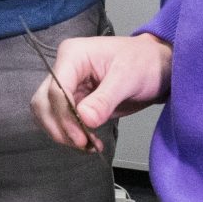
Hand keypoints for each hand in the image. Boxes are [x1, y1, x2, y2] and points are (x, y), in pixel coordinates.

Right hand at [30, 33, 171, 153]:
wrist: (157, 67)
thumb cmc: (144, 62)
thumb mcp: (128, 77)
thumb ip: (105, 99)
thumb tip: (85, 119)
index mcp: (73, 56)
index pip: (56, 89)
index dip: (65, 116)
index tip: (80, 138)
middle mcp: (65, 69)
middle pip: (45, 103)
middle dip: (60, 127)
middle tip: (83, 144)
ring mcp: (69, 86)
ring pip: (49, 114)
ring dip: (64, 133)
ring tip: (89, 145)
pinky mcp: (76, 101)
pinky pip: (64, 120)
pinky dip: (72, 135)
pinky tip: (91, 143)